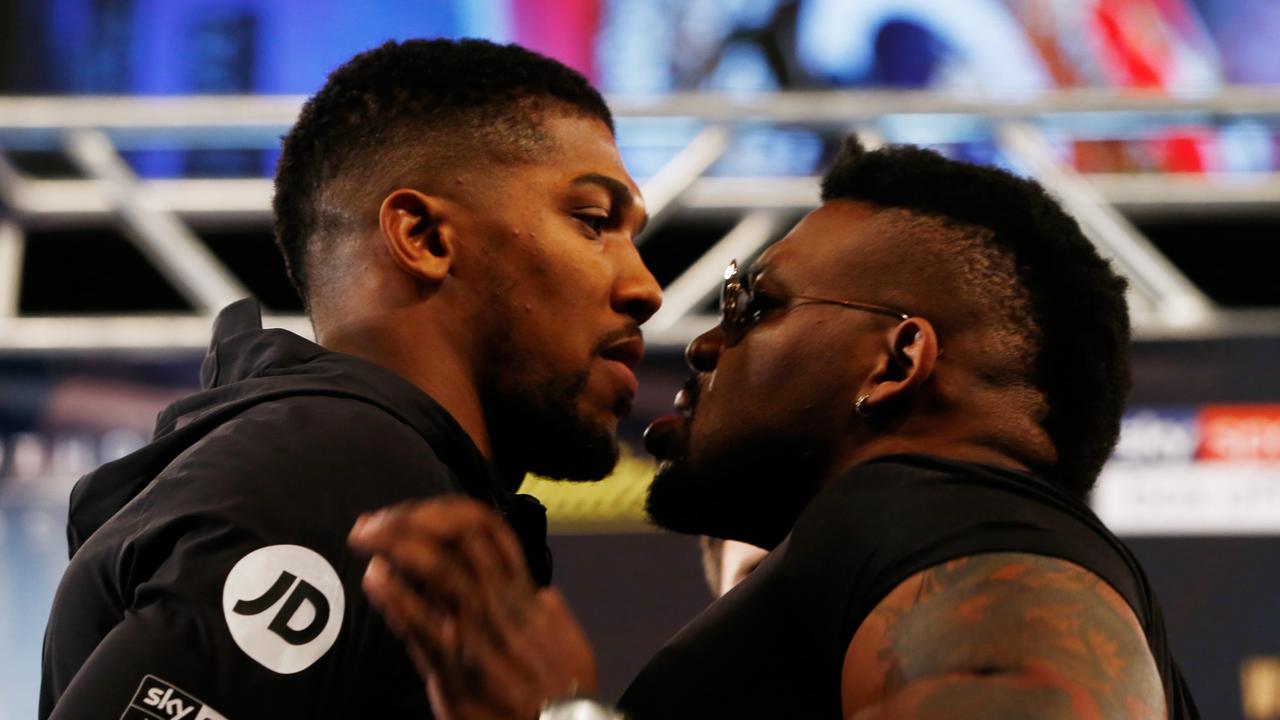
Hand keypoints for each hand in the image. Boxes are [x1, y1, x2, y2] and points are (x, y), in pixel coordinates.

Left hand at [349, 497, 597, 719]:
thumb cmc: (559, 691)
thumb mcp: (562, 637)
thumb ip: (545, 610)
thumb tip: (540, 592)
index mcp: (524, 592)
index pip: (488, 528)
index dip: (444, 510)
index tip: (414, 512)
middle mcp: (501, 601)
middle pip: (459, 534)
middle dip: (410, 517)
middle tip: (374, 521)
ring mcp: (478, 631)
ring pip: (439, 566)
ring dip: (395, 543)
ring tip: (365, 537)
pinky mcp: (456, 667)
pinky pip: (420, 623)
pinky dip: (394, 595)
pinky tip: (374, 578)